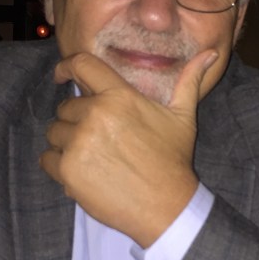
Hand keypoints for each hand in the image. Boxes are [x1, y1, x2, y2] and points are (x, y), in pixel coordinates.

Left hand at [40, 50, 217, 246]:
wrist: (166, 206)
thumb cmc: (173, 160)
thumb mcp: (183, 117)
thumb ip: (188, 81)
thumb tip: (210, 53)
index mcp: (119, 96)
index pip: (81, 65)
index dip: (66, 67)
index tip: (61, 75)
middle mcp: (95, 115)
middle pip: (66, 107)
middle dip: (77, 120)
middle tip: (100, 140)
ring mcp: (79, 143)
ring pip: (55, 133)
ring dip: (67, 143)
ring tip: (93, 158)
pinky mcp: (68, 169)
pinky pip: (48, 159)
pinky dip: (59, 166)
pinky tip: (84, 173)